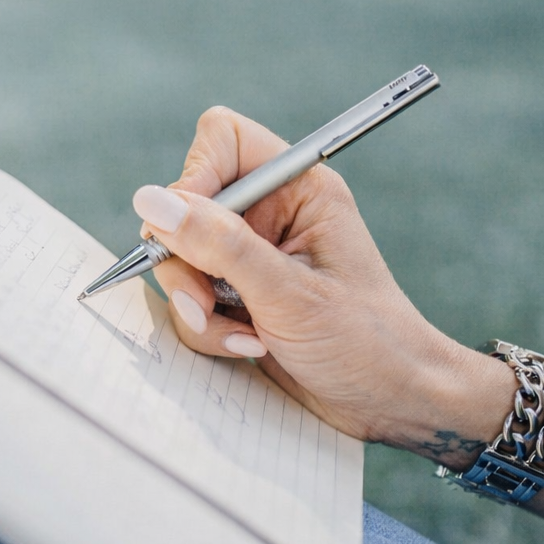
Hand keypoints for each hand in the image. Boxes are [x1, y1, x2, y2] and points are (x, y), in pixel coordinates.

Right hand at [133, 106, 511, 464]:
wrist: (392, 403)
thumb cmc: (365, 341)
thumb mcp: (288, 292)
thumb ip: (218, 244)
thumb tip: (152, 201)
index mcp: (297, 189)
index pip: (222, 140)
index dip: (195, 177)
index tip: (187, 227)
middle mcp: (271, 216)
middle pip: (185, 207)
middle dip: (188, 262)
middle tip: (208, 301)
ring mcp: (250, 259)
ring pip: (180, 261)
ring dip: (197, 306)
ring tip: (244, 336)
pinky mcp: (238, 298)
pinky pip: (190, 301)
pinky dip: (208, 330)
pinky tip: (249, 347)